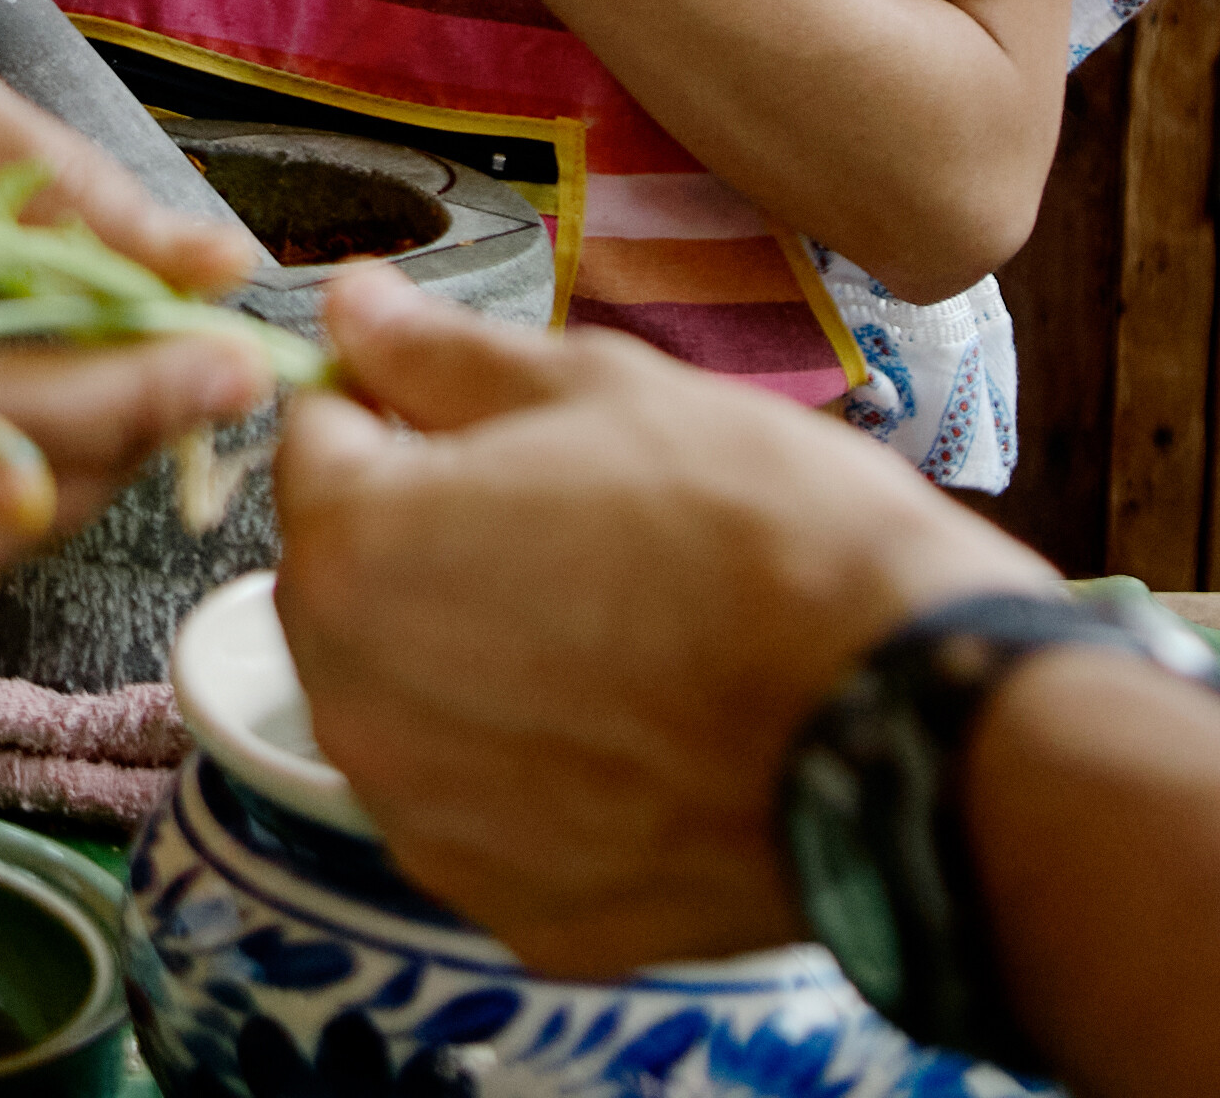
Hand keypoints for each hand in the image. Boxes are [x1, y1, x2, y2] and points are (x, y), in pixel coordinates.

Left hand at [273, 268, 1047, 973]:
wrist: (903, 723)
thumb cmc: (758, 532)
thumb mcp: (599, 391)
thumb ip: (442, 355)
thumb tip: (352, 304)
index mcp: (356, 555)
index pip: (316, 447)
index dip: (390, 413)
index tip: (473, 417)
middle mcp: (359, 709)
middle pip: (347, 588)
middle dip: (422, 543)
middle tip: (567, 522)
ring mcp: (436, 828)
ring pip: (412, 708)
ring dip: (471, 661)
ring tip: (614, 629)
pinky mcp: (519, 915)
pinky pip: (489, 816)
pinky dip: (537, 774)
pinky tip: (638, 733)